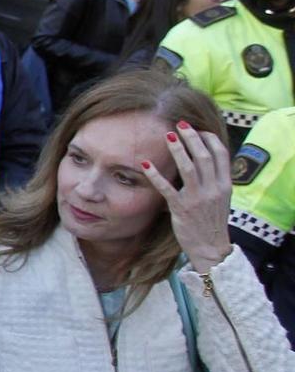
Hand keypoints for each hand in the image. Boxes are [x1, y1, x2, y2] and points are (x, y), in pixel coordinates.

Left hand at [142, 120, 233, 273]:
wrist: (211, 247)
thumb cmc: (211, 220)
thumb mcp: (220, 198)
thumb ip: (214, 179)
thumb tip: (204, 158)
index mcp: (225, 185)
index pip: (221, 154)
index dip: (209, 139)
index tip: (198, 129)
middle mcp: (214, 189)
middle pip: (204, 156)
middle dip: (192, 138)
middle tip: (180, 124)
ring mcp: (198, 199)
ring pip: (189, 169)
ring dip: (178, 150)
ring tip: (168, 135)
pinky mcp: (182, 209)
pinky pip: (167, 189)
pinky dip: (156, 175)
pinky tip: (145, 164)